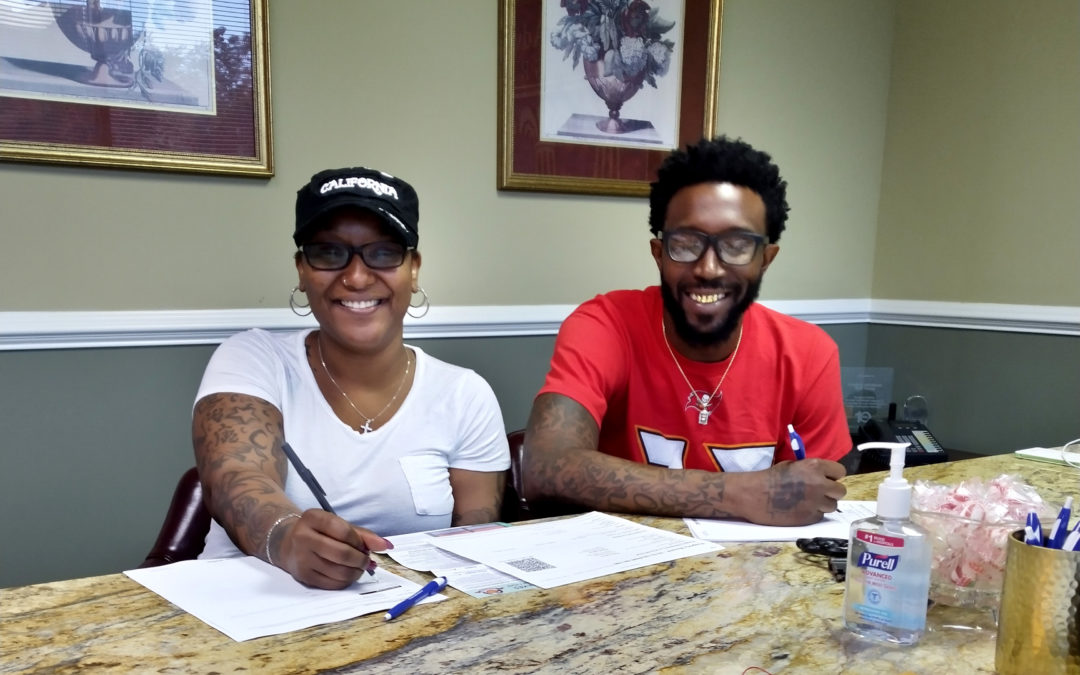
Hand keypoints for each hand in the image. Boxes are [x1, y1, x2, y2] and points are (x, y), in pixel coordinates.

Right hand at [276, 509, 391, 589]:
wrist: (287, 543)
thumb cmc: (319, 532)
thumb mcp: (337, 525)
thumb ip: (363, 535)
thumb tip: (387, 546)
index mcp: (312, 518)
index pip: (343, 531)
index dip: (359, 541)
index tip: (363, 546)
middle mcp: (303, 537)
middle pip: (342, 554)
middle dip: (360, 560)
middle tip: (365, 560)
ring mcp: (301, 558)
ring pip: (338, 571)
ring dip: (356, 572)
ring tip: (358, 567)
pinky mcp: (303, 576)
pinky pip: (331, 584)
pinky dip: (345, 581)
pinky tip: (347, 574)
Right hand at [739, 459, 846, 525]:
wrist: (754, 495)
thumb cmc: (771, 477)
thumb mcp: (793, 465)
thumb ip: (812, 470)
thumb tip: (824, 476)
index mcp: (815, 467)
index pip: (840, 471)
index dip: (833, 475)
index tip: (826, 478)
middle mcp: (820, 484)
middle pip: (841, 491)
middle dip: (831, 491)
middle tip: (819, 492)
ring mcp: (816, 502)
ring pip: (833, 505)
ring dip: (823, 504)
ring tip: (809, 502)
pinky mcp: (810, 518)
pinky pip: (820, 515)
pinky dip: (813, 513)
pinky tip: (801, 509)